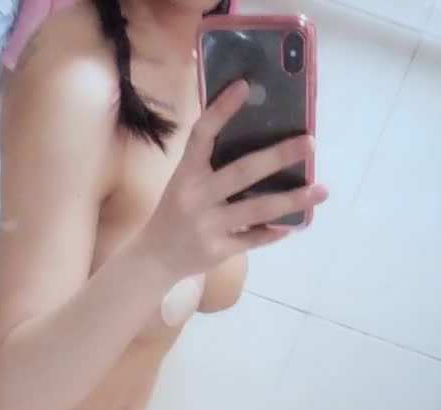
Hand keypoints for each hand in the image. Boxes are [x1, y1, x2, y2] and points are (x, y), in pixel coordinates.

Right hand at [142, 80, 327, 278]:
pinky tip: (294, 224)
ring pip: (257, 210)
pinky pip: (253, 239)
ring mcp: (207, 226)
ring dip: (292, 199)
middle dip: (278, 157)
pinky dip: (274, 232)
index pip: (202, 135)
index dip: (221, 109)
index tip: (244, 85)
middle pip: (242, 172)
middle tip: (310, 142)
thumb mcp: (184, 181)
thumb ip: (210, 162)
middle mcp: (196, 197)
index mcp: (186, 173)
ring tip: (321, 190)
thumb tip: (257, 134)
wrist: (154, 258)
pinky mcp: (217, 250)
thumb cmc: (177, 211)